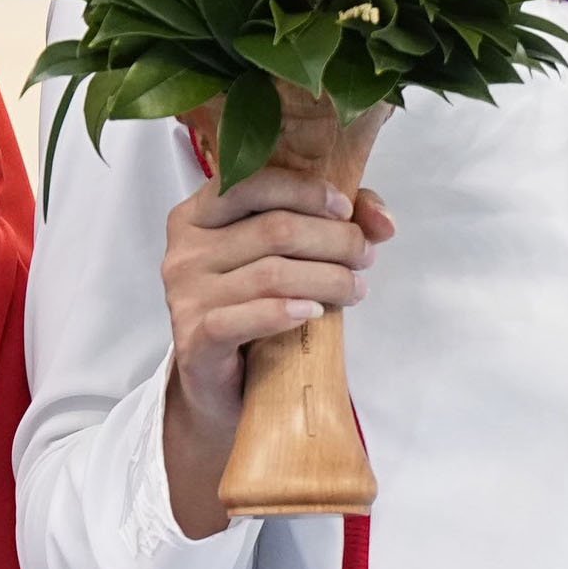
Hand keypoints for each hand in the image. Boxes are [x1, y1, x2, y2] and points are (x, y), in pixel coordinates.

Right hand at [159, 167, 393, 538]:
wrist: (222, 385)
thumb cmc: (255, 308)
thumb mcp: (285, 256)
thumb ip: (331, 222)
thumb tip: (383, 221)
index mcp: (197, 216)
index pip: (250, 183)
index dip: (306, 191)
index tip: (346, 209)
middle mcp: (184, 251)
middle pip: (274, 230)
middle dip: (334, 240)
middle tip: (365, 257)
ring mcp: (185, 296)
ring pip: (271, 274)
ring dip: (328, 278)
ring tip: (355, 288)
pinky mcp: (194, 339)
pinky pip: (246, 318)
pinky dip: (286, 312)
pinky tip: (314, 314)